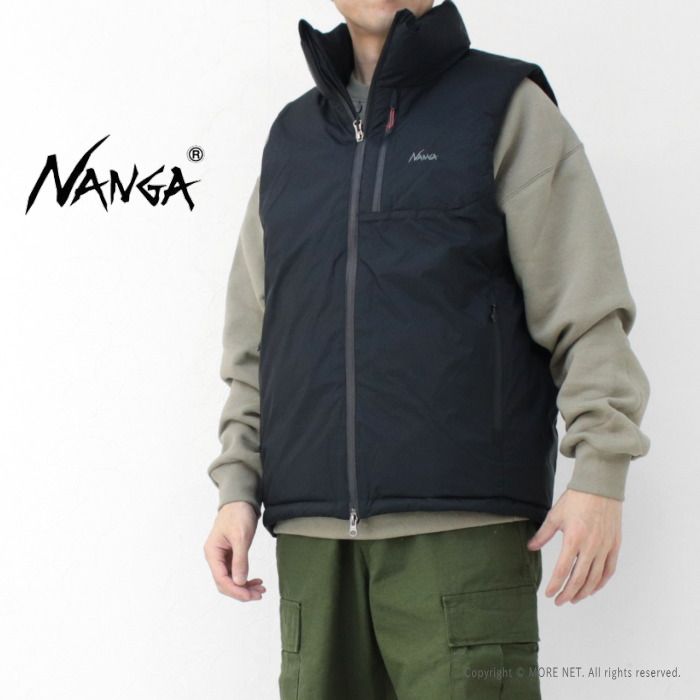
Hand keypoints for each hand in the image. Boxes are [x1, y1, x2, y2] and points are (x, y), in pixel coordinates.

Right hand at [203, 501, 265, 601]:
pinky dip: (246, 578)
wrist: (241, 500)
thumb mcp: (241, 537)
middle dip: (241, 591)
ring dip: (245, 586)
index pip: (221, 579)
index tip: (250, 595)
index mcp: (212, 552)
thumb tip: (240, 582)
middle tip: (259, 594)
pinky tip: (256, 581)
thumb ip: (240, 560)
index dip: (236, 590)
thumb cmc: (238, 514)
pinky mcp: (231, 554)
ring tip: (261, 589)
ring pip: (231, 579)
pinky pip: (236, 572)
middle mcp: (215, 557)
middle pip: (225, 583)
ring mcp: (222, 556)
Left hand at [526, 489, 621, 604]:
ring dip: (584, 591)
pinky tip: (593, 588)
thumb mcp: (555, 515)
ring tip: (574, 598)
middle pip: (579, 579)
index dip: (555, 585)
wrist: (600, 487)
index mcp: (574, 539)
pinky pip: (609, 569)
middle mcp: (591, 547)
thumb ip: (543, 534)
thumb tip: (531, 548)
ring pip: (595, 578)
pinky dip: (601, 582)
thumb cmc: (576, 499)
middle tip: (559, 601)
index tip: (548, 594)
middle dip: (568, 593)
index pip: (563, 570)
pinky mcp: (615, 545)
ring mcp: (605, 547)